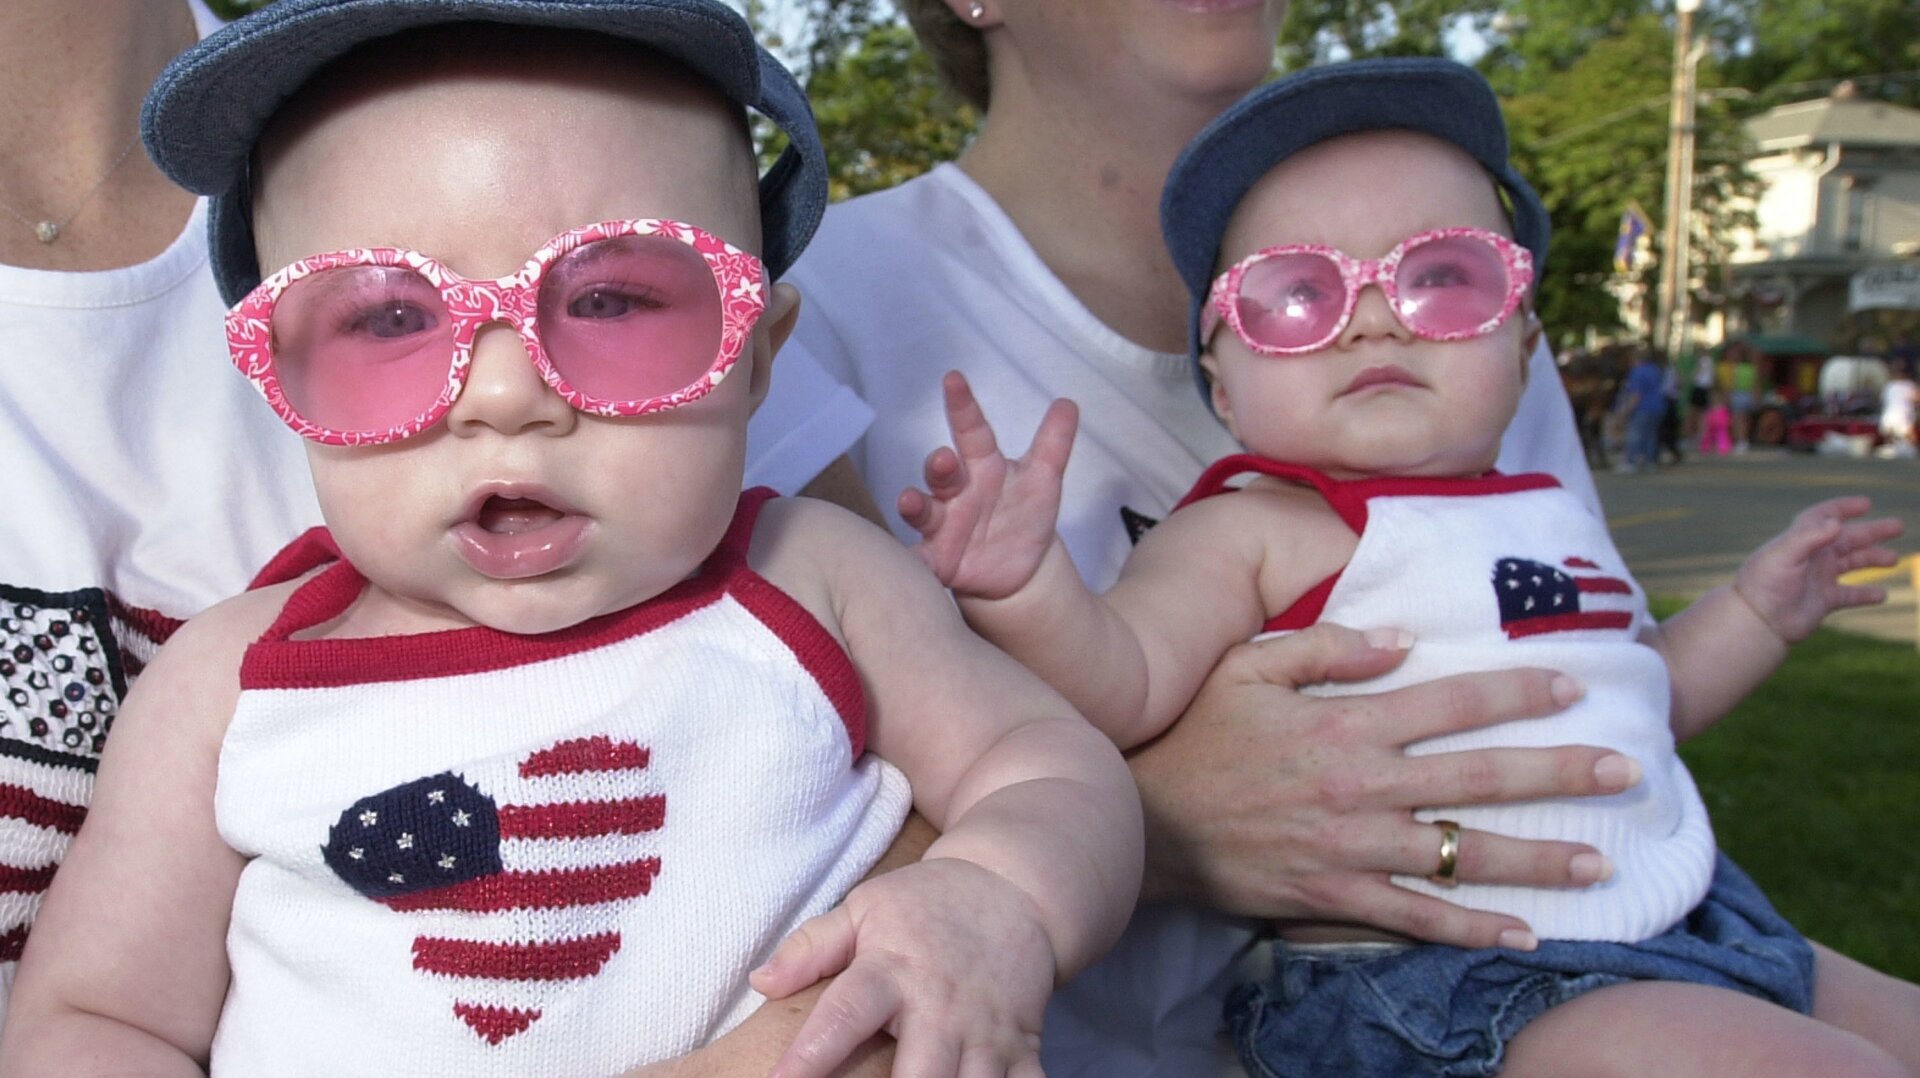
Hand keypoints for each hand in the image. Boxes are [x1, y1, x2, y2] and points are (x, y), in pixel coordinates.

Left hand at [751, 858, 1052, 1077]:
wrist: (1014, 886)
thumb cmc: (926, 905)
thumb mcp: (864, 908)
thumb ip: (812, 947)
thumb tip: (760, 981)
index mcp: (892, 971)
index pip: (843, 1018)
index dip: (809, 1057)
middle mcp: (940, 1007)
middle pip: (920, 1073)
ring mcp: (986, 1029)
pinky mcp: (1024, 1044)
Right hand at [899, 370, 1078, 598]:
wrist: (1021, 567)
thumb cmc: (1024, 513)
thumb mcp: (1043, 480)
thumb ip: (1054, 444)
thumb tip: (1068, 403)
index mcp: (983, 466)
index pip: (972, 430)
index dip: (964, 406)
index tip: (954, 379)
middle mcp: (956, 491)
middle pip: (942, 472)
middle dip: (939, 464)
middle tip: (944, 458)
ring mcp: (943, 525)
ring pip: (923, 511)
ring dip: (914, 505)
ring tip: (910, 501)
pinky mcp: (937, 559)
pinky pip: (921, 559)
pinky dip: (913, 561)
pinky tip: (911, 563)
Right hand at [1128, 623, 1642, 949]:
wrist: (1142, 818)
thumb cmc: (1194, 733)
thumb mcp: (1249, 667)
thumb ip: (1328, 647)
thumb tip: (1406, 639)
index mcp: (1346, 722)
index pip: (1452, 702)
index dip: (1518, 691)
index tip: (1574, 685)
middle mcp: (1362, 784)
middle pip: (1479, 776)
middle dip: (1560, 773)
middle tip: (1627, 773)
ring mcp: (1352, 846)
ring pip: (1461, 853)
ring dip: (1537, 858)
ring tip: (1599, 861)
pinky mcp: (1333, 895)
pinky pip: (1414, 917)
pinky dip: (1470, 928)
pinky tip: (1522, 932)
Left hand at [1733, 495, 1902, 643]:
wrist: (1757, 621)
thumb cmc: (1765, 584)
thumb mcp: (1784, 555)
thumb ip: (1809, 536)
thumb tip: (1836, 522)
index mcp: (1801, 541)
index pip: (1823, 517)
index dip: (1843, 508)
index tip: (1866, 503)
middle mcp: (1812, 557)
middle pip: (1847, 538)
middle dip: (1872, 532)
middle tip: (1898, 525)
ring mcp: (1819, 578)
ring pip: (1853, 564)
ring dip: (1873, 559)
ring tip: (1894, 559)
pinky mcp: (1824, 601)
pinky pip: (1851, 595)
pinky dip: (1866, 594)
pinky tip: (1881, 595)